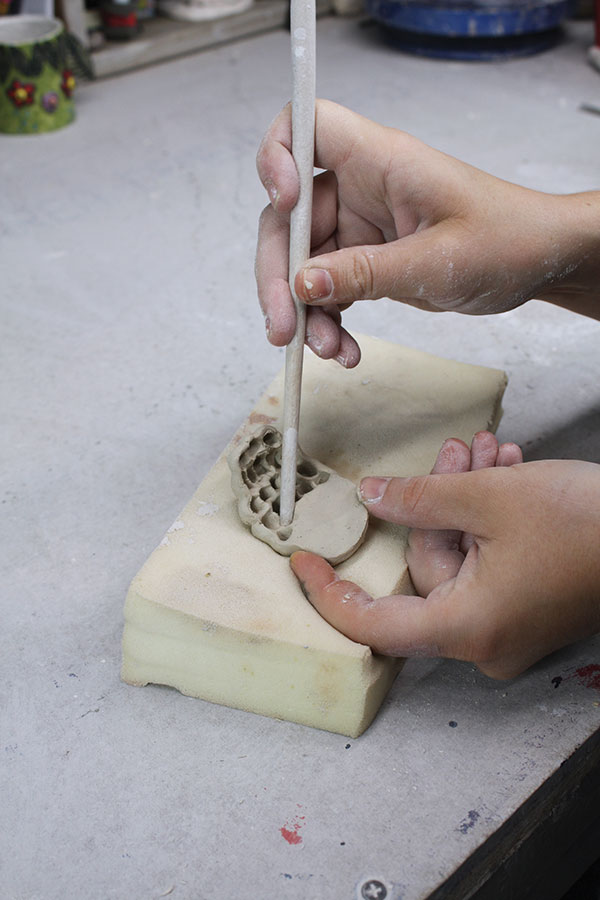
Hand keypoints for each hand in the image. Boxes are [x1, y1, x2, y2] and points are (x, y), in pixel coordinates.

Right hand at [256, 100, 599, 362]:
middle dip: (278, 274)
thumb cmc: (507, 239)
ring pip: (301, 263)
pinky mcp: (365, 260)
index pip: (306, 127)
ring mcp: (359, 227)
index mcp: (380, 161)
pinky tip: (344, 349)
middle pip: (287, 217)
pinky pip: (327, 289)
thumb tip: (302, 284)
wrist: (537, 263)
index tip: (282, 204)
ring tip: (327, 349)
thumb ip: (367, 272)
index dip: (278, 157)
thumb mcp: (438, 261)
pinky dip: (328, 322)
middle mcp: (361, 189)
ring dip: (304, 311)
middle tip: (284, 327)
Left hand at [290, 432, 599, 678]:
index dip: (329, 592)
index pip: (372, 623)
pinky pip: (486, 564)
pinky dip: (490, 519)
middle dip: (436, 503)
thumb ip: (418, 498)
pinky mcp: (527, 609)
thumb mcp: (490, 498)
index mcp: (466, 628)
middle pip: (426, 569)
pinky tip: (507, 473)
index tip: (302, 560)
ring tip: (490, 453)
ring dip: (468, 500)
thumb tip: (370, 498)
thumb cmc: (585, 524)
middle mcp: (484, 640)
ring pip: (460, 557)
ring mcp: (509, 627)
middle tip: (458, 453)